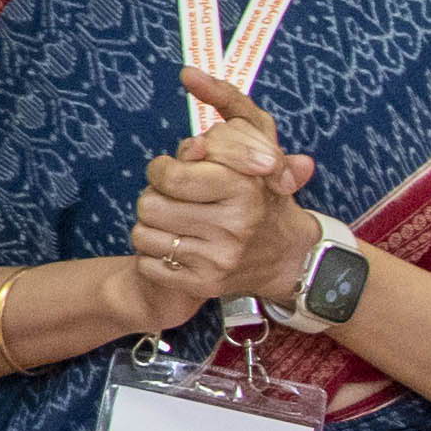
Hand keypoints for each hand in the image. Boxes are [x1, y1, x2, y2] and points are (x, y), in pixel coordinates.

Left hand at [123, 145, 308, 321]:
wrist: (287, 257)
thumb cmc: (259, 202)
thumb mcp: (249, 167)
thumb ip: (218, 149)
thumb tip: (193, 146)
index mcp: (245, 190)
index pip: (172, 176)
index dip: (161, 169)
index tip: (167, 171)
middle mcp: (234, 226)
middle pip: (149, 205)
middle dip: (154, 197)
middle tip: (170, 200)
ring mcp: (219, 259)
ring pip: (142, 235)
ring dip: (150, 227)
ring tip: (172, 224)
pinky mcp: (205, 284)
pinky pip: (147, 265)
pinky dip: (152, 257)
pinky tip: (174, 249)